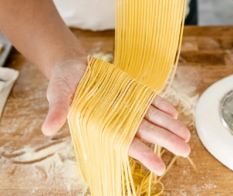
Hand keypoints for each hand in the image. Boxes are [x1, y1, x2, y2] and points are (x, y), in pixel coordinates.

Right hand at [42, 58, 190, 177]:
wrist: (73, 66)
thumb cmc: (63, 82)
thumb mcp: (57, 94)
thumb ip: (58, 110)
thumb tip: (47, 129)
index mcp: (100, 125)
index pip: (124, 143)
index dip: (142, 154)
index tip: (160, 167)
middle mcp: (117, 118)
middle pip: (144, 132)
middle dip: (164, 141)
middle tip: (185, 150)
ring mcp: (126, 105)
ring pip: (150, 118)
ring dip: (168, 125)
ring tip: (185, 135)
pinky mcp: (130, 91)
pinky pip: (148, 100)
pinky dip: (161, 105)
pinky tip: (173, 112)